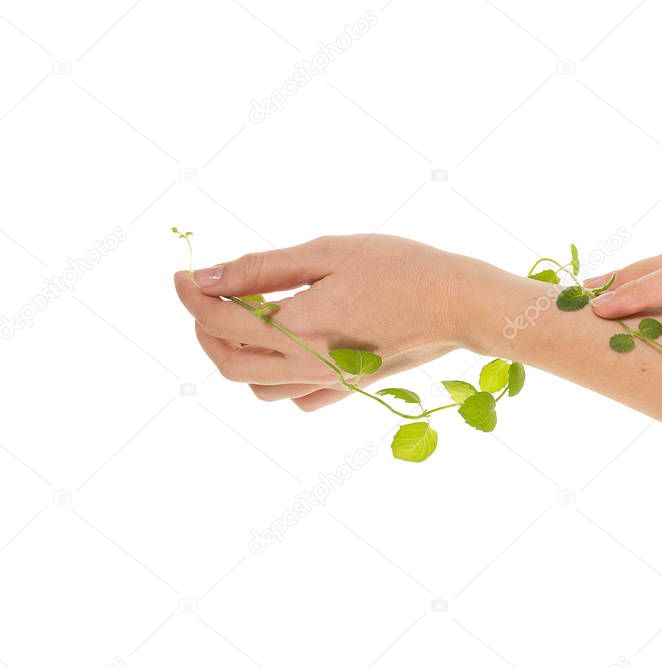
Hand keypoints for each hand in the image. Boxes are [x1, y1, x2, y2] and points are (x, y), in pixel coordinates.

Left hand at [173, 234, 491, 410]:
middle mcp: (309, 364)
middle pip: (229, 364)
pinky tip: (289, 348)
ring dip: (237, 356)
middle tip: (204, 298)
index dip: (192, 295)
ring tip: (244, 320)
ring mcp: (332, 382)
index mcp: (300, 327)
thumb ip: (264, 267)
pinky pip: (298, 399)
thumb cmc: (402, 268)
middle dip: (204, 330)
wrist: (460, 304)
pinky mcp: (352, 387)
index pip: (221, 319)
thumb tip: (207, 276)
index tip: (182, 274)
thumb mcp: (330, 253)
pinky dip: (278, 378)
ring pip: (258, 388)